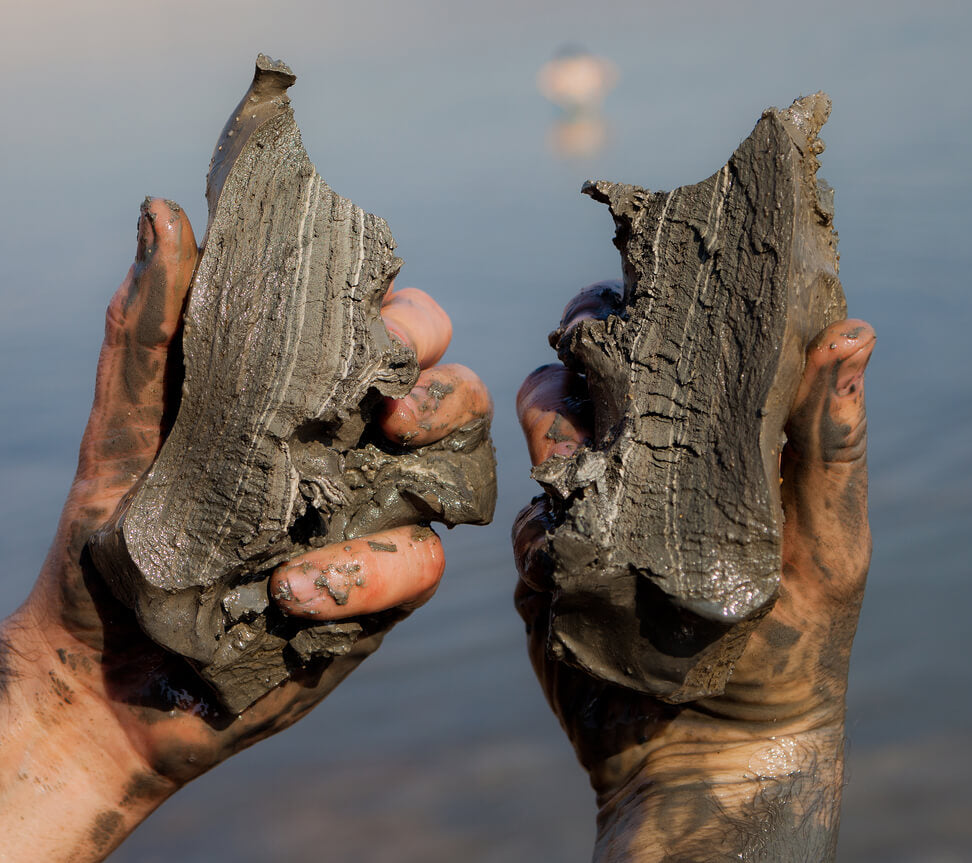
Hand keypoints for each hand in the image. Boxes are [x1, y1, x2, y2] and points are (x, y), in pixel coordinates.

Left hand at [0, 198, 490, 860]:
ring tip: (335, 498)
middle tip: (390, 411)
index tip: (373, 321)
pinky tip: (294, 592)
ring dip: (429, 469)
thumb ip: (150, 334)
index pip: (386, 328)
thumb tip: (163, 212)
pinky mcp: (380, 590)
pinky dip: (370, 571)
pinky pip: (420, 565)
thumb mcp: (123, 433)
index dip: (402, 313)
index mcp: (303, 399)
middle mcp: (355, 449)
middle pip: (451, 390)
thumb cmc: (106, 546)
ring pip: (461, 469)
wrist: (107, 683)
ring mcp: (374, 517)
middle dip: (440, 387)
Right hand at [514, 281, 873, 861]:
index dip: (652, 312)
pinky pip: (532, 525)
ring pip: (546, 440)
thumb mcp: (828, 544)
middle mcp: (645, 471)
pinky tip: (576, 565)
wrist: (715, 756)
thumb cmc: (795, 648)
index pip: (672, 358)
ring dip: (555, 439)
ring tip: (587, 474)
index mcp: (707, 452)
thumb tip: (856, 330)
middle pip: (591, 380)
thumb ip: (827, 445)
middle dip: (580, 357)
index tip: (642, 280)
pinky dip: (547, 534)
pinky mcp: (552, 566)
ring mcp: (593, 515)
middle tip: (589, 359)